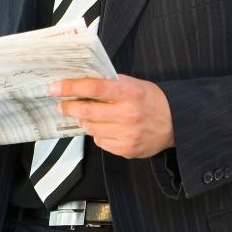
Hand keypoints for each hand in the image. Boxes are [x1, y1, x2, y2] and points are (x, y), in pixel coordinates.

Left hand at [48, 75, 174, 158]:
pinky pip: (100, 141)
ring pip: (91, 128)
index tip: (56, 87)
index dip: (71, 87)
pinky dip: (99, 134)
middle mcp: (129, 114)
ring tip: (87, 115)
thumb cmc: (154, 102)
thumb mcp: (136, 85)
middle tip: (62, 104)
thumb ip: (112, 84)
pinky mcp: (126, 149)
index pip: (94, 87)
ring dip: (84, 120)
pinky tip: (107, 128)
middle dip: (69, 107)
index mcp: (130, 93)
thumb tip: (83, 82)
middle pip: (87, 110)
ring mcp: (127, 134)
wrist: (176, 124)